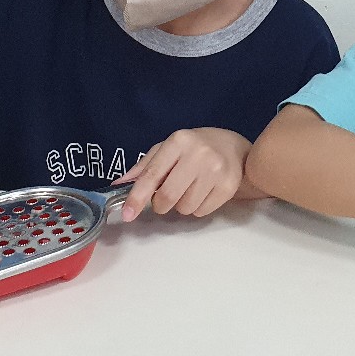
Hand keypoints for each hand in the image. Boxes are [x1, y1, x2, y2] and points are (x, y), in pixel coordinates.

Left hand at [118, 127, 249, 221]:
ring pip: (185, 208)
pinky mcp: (228, 187)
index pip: (152, 174)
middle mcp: (198, 154)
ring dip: (181, 205)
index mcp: (179, 141)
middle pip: (168, 196)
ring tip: (189, 189)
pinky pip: (201, 212)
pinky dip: (197, 208)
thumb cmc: (195, 148)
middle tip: (165, 197)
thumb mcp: (169, 148)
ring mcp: (216, 171)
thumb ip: (145, 167)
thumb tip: (119, 185)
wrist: (234, 147)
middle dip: (160, 204)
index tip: (128, 214)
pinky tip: (203, 192)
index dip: (137, 196)